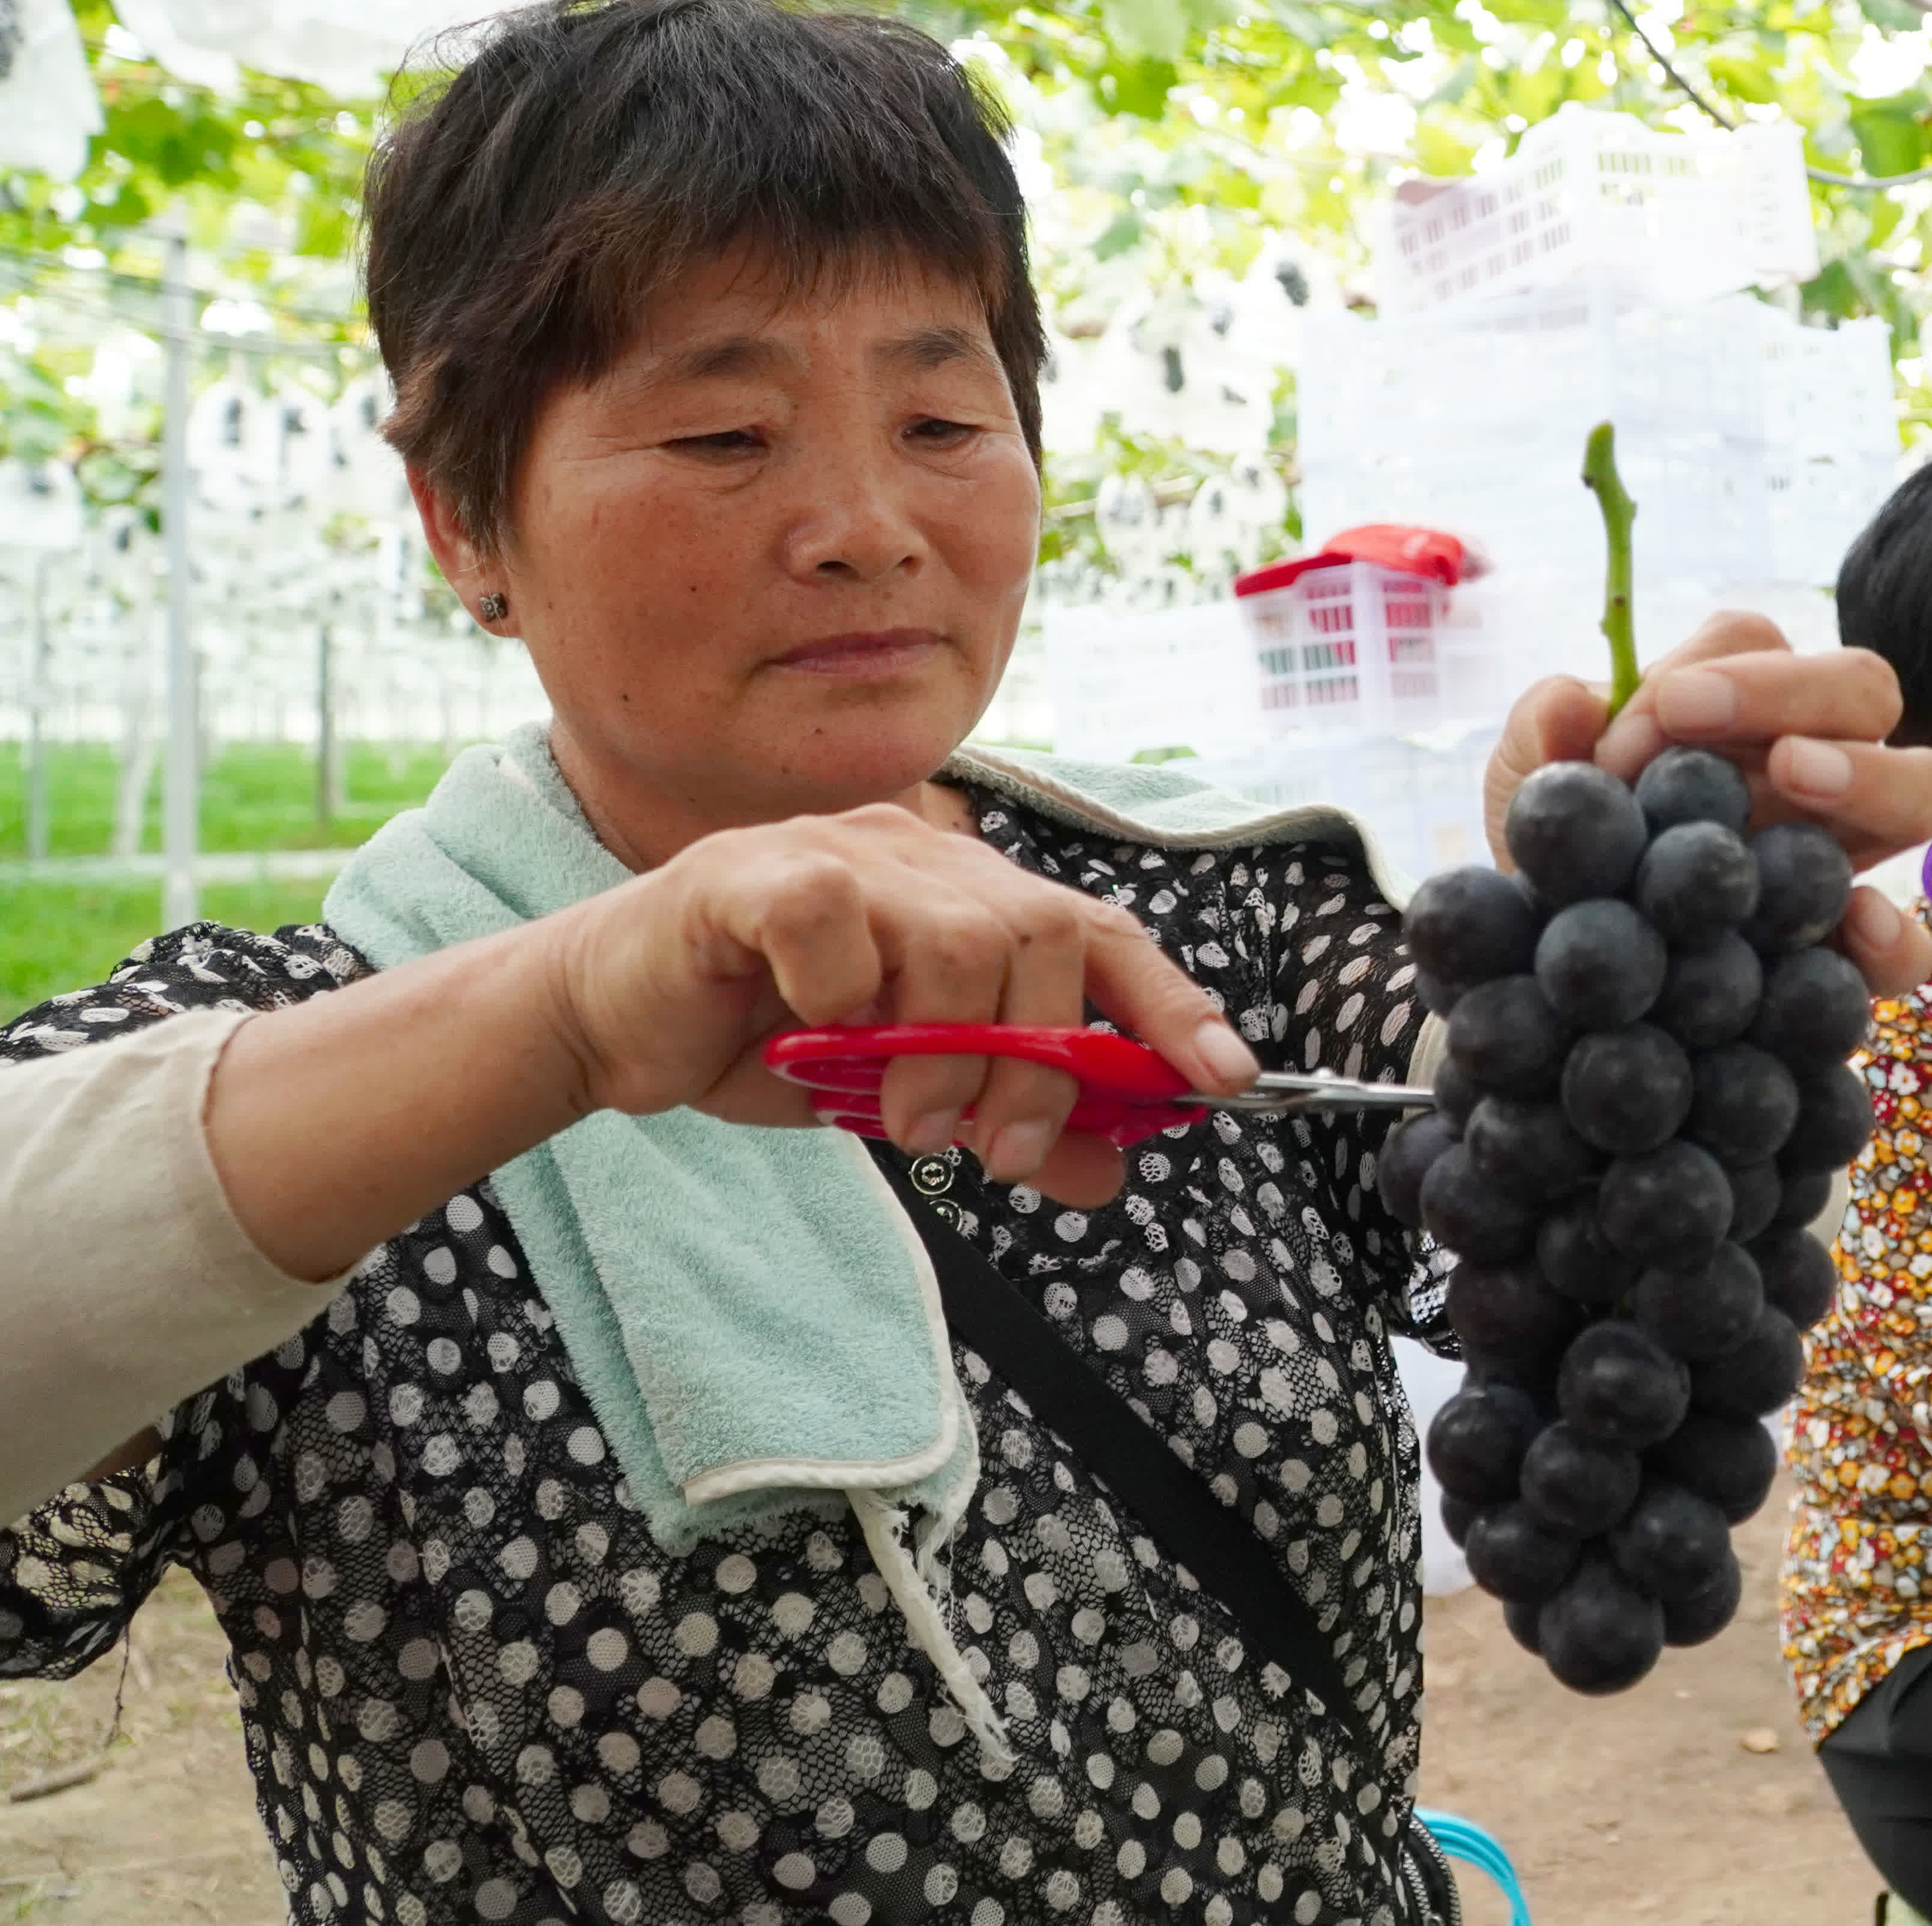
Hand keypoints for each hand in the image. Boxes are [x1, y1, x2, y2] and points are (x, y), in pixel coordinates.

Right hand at [539, 804, 1256, 1203]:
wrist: (612, 1026)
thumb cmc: (762, 1041)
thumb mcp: (906, 1097)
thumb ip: (1009, 1120)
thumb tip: (1111, 1172)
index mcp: (968, 897)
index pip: (1101, 931)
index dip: (1169, 1002)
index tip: (1225, 1077)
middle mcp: (921, 858)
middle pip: (1042, 934)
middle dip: (1044, 1060)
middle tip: (1004, 1149)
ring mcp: (838, 853)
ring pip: (955, 936)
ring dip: (947, 1052)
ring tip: (908, 1120)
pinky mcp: (751, 873)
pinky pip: (833, 918)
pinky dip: (839, 992)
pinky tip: (811, 1033)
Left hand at [1481, 613, 1931, 996]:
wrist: (1554, 982)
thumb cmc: (1555, 863)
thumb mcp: (1526, 797)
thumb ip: (1538, 742)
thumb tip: (1575, 704)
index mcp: (1738, 711)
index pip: (1755, 644)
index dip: (1701, 672)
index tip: (1622, 739)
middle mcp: (1811, 766)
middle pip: (1862, 686)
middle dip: (1792, 688)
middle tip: (1695, 717)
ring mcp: (1842, 858)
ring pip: (1925, 786)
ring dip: (1868, 770)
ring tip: (1793, 775)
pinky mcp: (1844, 960)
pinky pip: (1908, 947)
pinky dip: (1895, 937)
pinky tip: (1856, 927)